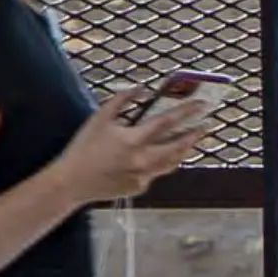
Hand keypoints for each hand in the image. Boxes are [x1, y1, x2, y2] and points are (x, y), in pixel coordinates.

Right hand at [55, 88, 211, 204]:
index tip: (202, 105)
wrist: (72, 182)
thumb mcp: (99, 118)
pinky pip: (156, 172)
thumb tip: (142, 88)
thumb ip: (122, 100)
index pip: (167, 122)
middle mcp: (142, 159)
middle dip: (194, 135)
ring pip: (172, 162)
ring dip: (183, 150)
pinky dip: (161, 162)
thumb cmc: (84, 146)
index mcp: (132, 139)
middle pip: (178, 146)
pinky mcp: (140, 187)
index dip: (186, 111)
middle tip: (205, 126)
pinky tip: (161, 155)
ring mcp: (143, 176)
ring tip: (190, 140)